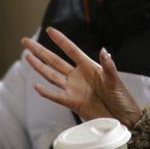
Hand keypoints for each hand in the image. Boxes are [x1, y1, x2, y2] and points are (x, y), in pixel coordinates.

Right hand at [21, 27, 142, 126]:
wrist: (123, 118)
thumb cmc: (122, 98)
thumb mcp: (115, 80)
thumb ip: (108, 66)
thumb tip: (104, 50)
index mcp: (89, 67)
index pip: (71, 50)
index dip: (61, 40)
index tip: (50, 30)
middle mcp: (78, 76)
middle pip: (55, 60)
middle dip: (40, 51)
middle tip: (26, 41)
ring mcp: (74, 89)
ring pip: (51, 75)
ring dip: (39, 66)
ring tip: (27, 56)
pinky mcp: (73, 103)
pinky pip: (57, 97)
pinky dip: (46, 92)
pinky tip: (36, 86)